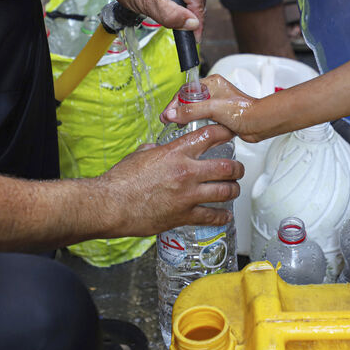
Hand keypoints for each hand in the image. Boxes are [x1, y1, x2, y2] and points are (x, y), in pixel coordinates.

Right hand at [99, 124, 243, 235]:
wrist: (111, 204)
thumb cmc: (120, 180)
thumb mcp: (140, 155)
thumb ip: (157, 150)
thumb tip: (160, 149)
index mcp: (175, 153)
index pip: (209, 135)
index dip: (225, 132)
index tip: (231, 133)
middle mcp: (186, 172)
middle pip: (226, 167)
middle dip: (237, 168)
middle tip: (238, 169)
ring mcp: (187, 195)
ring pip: (224, 191)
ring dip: (233, 190)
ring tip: (234, 189)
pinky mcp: (183, 215)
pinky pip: (211, 216)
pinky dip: (221, 216)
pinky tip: (225, 215)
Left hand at [101, 0, 205, 40]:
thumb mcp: (149, 3)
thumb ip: (173, 16)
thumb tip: (193, 24)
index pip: (198, 1)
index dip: (197, 22)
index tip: (196, 38)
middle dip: (191, 15)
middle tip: (184, 32)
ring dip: (185, 6)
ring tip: (172, 17)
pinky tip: (169, 5)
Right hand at [161, 75, 265, 141]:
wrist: (260, 123)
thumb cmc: (244, 111)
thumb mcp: (213, 108)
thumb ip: (191, 111)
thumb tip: (173, 114)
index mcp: (212, 83)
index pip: (186, 91)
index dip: (175, 103)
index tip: (167, 114)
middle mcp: (214, 91)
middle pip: (189, 100)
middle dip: (178, 110)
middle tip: (168, 120)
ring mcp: (217, 104)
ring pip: (195, 109)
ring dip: (186, 117)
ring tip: (176, 126)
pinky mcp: (220, 115)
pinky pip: (202, 118)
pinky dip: (195, 123)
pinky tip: (190, 129)